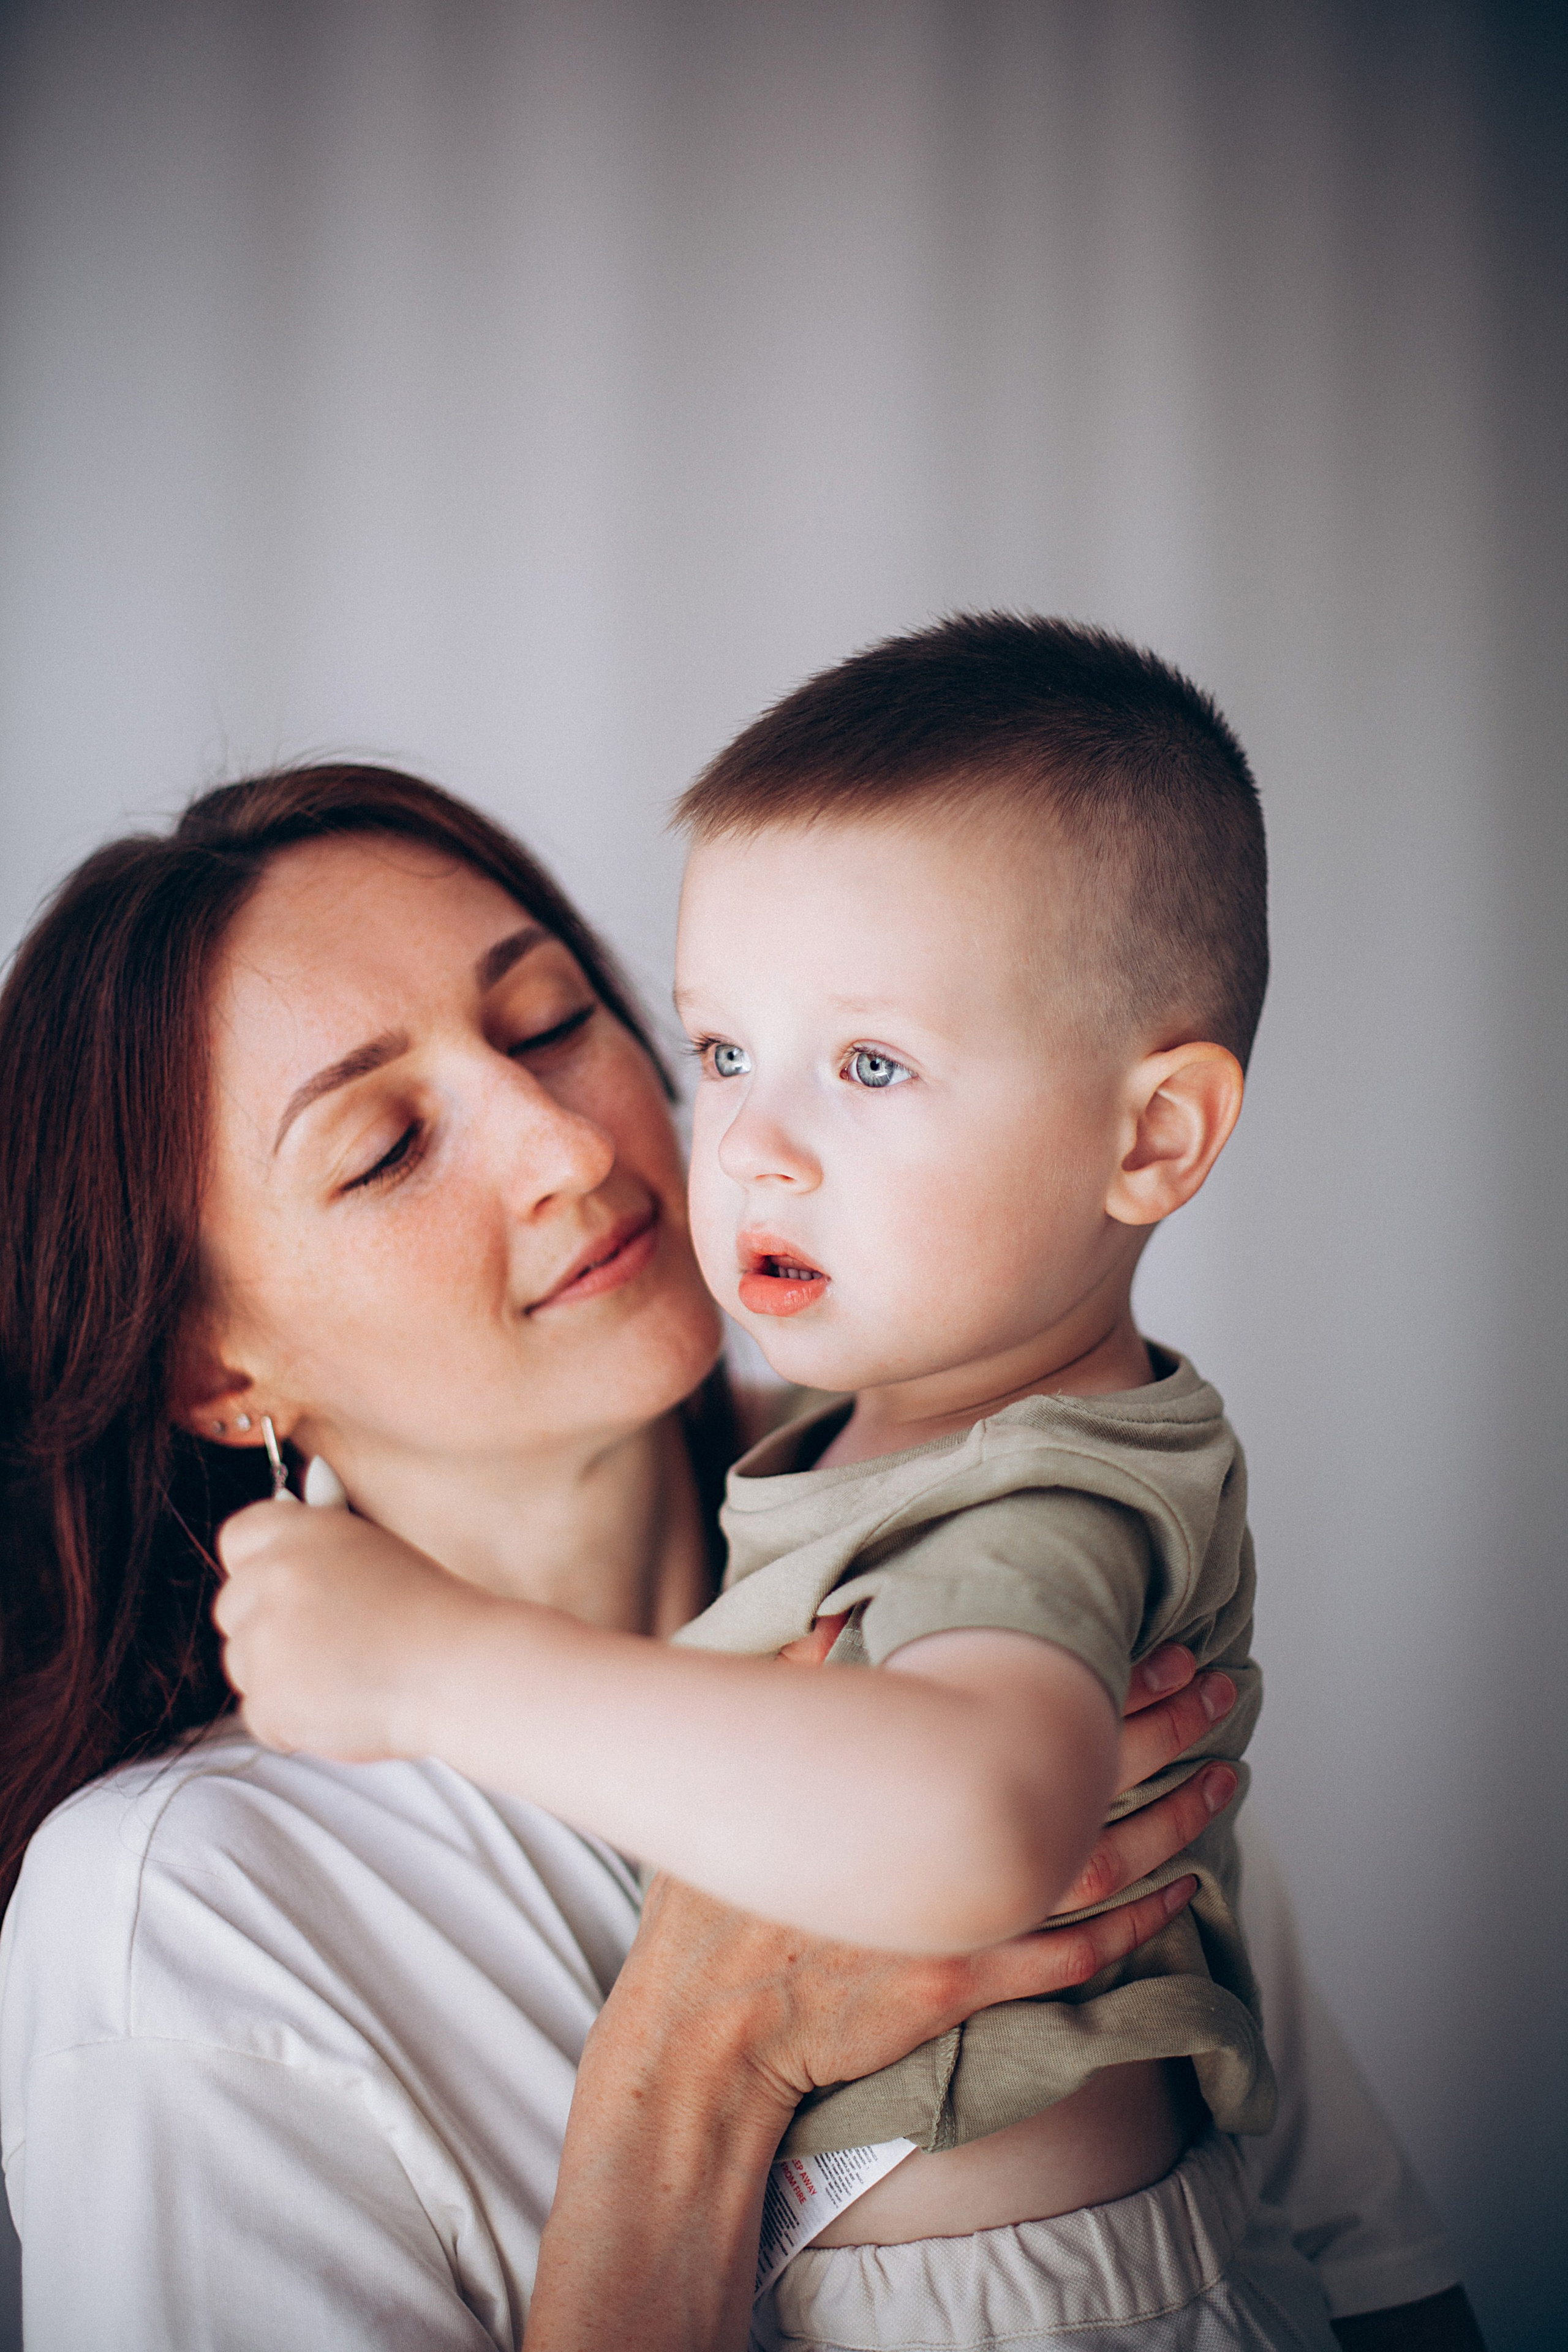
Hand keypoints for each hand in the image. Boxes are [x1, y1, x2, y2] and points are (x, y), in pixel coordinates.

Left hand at [213, 1498, 493, 1758]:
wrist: (459, 1670)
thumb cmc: (429, 1610)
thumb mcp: (374, 1549)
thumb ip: (323, 1535)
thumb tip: (309, 1479)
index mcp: (301, 1531)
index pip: (238, 1536)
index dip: (258, 1564)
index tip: (287, 1587)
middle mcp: (273, 1577)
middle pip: (233, 1606)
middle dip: (268, 1627)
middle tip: (332, 1640)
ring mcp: (265, 1641)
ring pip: (242, 1663)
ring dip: (279, 1675)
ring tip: (347, 1674)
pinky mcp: (269, 1699)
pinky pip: (259, 1713)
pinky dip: (292, 1721)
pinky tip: (343, 1706)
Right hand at [528, 1640, 1235, 2351]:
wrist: (704, 2027)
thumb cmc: (717, 1899)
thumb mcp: (747, 1767)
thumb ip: (798, 1682)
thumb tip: (847, 1614)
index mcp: (891, 1775)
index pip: (1024, 1708)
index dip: (1104, 1675)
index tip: (1158, 1644)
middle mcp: (934, 1843)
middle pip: (1078, 1774)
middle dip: (1162, 1728)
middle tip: (1220, 1689)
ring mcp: (956, 1917)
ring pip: (1095, 1862)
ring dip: (1170, 1817)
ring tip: (1224, 1777)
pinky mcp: (965, 1984)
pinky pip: (1075, 1954)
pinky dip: (1136, 1923)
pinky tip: (1181, 1892)